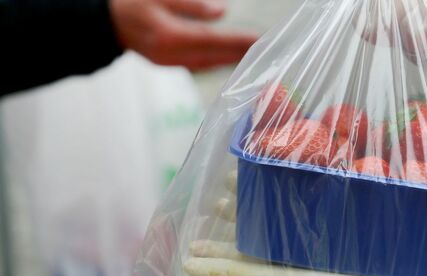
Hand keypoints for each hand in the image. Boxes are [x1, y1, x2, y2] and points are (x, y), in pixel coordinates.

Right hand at [109, 0, 258, 69]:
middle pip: (215, 57)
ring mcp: (170, 64)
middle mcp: (172, 56)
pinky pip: (200, 66)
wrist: (107, 23)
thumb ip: (192, 4)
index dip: (238, 41)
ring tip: (254, 55)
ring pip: (209, 65)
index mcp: (169, 37)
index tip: (260, 40)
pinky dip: (218, 63)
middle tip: (266, 50)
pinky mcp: (170, 65)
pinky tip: (231, 59)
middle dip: (241, 54)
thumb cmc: (133, 4)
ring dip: (232, 61)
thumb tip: (221, 12)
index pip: (213, 41)